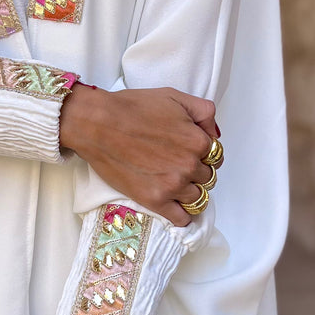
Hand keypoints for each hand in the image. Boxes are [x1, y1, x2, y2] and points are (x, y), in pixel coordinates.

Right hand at [59, 84, 218, 225]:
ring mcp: (173, 185)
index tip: (189, 152)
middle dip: (196, 172)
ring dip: (189, 192)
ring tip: (173, 184)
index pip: (216, 156)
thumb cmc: (132, 108)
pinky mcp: (155, 200)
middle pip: (207, 178)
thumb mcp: (174, 96)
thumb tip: (214, 133)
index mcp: (198, 141)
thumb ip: (203, 111)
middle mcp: (189, 165)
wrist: (98, 123)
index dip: (203, 154)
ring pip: (197, 198)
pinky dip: (182, 215)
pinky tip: (174, 206)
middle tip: (176, 165)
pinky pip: (181, 218)